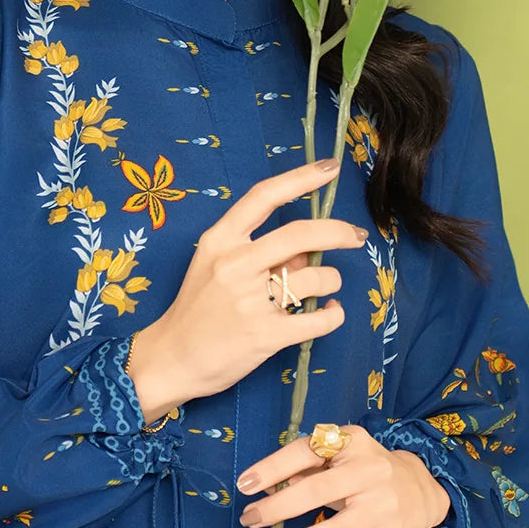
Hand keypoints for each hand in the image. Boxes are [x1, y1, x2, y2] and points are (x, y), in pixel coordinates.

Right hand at [127, 159, 368, 421]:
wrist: (171, 359)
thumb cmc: (196, 310)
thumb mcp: (215, 267)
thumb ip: (260, 252)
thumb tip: (308, 248)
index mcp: (220, 241)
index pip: (264, 197)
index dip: (301, 178)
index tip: (330, 168)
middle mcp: (234, 265)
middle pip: (300, 235)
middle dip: (338, 232)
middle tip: (357, 236)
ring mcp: (250, 301)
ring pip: (316, 277)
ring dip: (332, 281)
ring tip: (327, 289)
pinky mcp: (265, 335)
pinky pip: (318, 319)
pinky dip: (334, 314)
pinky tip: (330, 312)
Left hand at [235, 426, 452, 527]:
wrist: (425, 488)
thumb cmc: (369, 470)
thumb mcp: (342, 455)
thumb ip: (307, 467)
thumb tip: (267, 485)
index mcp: (352, 443)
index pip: (306, 451)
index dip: (272, 468)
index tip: (244, 485)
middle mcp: (370, 473)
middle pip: (316, 492)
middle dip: (276, 508)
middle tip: (248, 519)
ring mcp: (381, 509)